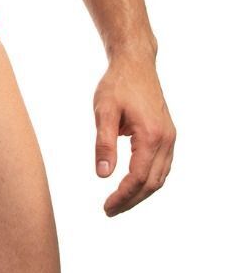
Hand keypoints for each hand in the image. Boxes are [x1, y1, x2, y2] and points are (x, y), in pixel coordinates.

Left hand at [93, 53, 176, 215]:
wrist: (135, 63)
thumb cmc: (117, 84)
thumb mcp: (104, 112)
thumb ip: (104, 143)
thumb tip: (102, 175)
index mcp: (151, 135)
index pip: (138, 177)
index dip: (123, 196)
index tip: (106, 207)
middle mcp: (166, 139)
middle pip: (152, 182)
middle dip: (131, 200)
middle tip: (110, 210)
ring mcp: (170, 137)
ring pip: (160, 177)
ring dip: (141, 193)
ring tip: (119, 202)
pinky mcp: (168, 134)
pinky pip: (162, 166)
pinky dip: (149, 180)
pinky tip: (133, 184)